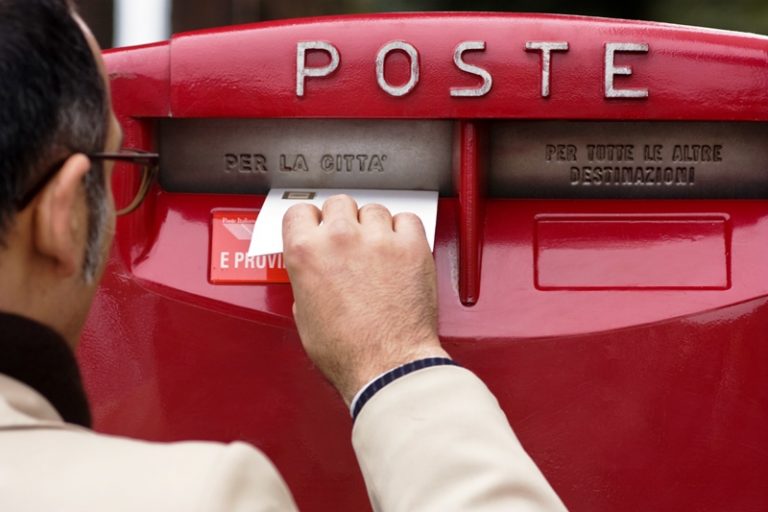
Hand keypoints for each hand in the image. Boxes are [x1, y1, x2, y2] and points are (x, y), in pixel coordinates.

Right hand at [282, 195, 448, 403]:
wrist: (387, 366)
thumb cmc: (348, 352)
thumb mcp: (304, 316)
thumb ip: (306, 281)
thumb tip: (314, 273)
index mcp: (306, 252)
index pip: (300, 211)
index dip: (310, 222)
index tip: (318, 228)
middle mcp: (341, 238)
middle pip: (339, 203)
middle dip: (343, 220)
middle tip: (349, 242)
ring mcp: (378, 239)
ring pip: (373, 209)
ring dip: (374, 226)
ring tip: (377, 251)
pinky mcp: (411, 246)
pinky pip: (407, 219)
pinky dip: (404, 231)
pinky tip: (399, 248)